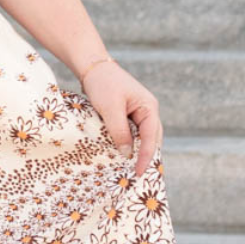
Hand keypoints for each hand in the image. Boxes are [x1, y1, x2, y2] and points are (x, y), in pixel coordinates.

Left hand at [77, 57, 160, 178]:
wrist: (92, 66)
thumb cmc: (103, 84)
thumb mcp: (110, 109)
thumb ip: (119, 132)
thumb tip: (127, 153)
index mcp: (149, 107)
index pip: (151, 138)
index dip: (146, 157)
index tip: (139, 173)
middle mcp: (147, 111)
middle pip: (152, 139)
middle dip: (146, 158)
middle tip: (139, 177)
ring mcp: (138, 112)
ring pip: (142, 137)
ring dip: (137, 152)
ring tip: (131, 171)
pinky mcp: (127, 114)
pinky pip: (131, 133)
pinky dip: (128, 144)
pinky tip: (121, 155)